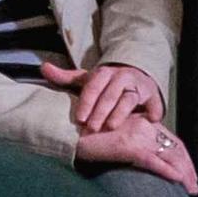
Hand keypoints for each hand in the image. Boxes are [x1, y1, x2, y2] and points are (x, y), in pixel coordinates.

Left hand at [44, 59, 162, 138]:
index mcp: (104, 73)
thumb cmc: (104, 83)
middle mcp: (121, 77)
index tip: (79, 118)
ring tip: (111, 127)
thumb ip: (65, 77)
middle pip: (110, 95)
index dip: (86, 102)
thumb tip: (43, 68)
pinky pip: (154, 104)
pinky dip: (153, 112)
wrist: (133, 75)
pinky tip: (149, 120)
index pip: (93, 87)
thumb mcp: (86, 79)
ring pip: (129, 99)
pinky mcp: (153, 95)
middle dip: (100, 112)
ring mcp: (138, 86)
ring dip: (120, 113)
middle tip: (91, 128)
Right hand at [75, 114, 197, 193]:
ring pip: (168, 155)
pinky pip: (153, 161)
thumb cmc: (86, 136)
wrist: (68, 130)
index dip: (182, 157)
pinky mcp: (128, 145)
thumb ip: (129, 146)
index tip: (188, 173)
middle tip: (194, 185)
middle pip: (174, 147)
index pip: (170, 140)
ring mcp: (137, 135)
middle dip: (187, 167)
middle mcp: (143, 126)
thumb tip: (141, 161)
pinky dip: (168, 171)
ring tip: (190, 188)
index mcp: (141, 122)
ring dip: (183, 173)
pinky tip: (178, 180)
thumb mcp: (113, 139)